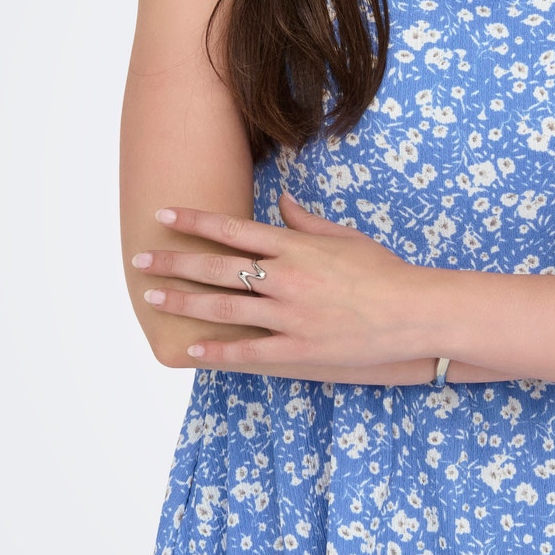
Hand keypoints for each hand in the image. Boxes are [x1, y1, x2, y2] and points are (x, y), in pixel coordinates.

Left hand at [132, 192, 430, 372]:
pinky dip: (217, 351)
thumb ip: (307, 222)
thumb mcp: (346, 237)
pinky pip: (249, 352)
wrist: (414, 312)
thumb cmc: (384, 271)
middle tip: (140, 259)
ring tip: (154, 297)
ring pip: (223, 309)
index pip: (233, 229)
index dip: (194, 221)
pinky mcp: (299, 349)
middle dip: (174, 262)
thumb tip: (283, 202)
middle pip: (217, 268)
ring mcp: (289, 316)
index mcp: (295, 247)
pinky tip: (191, 348)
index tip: (163, 215)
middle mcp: (285, 278)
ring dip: (184, 302)